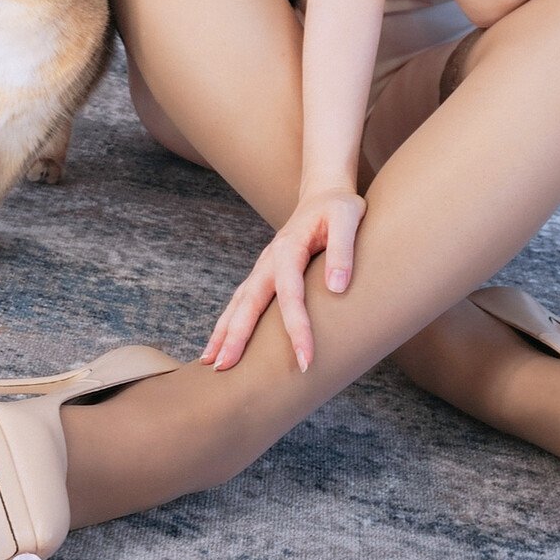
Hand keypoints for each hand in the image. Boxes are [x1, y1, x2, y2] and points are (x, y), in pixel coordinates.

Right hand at [198, 185, 366, 372]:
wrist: (324, 192)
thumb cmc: (339, 207)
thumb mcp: (348, 218)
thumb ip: (343, 251)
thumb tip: (336, 288)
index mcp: (289, 248)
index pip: (291, 295)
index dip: (297, 328)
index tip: (305, 360)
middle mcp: (269, 260)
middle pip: (249, 302)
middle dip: (236, 336)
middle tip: (225, 367)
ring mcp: (264, 267)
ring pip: (239, 302)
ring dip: (224, 331)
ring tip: (210, 361)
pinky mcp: (265, 273)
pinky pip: (243, 300)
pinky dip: (229, 322)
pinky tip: (221, 342)